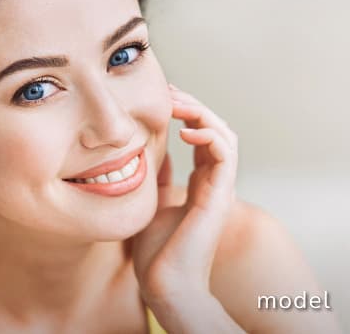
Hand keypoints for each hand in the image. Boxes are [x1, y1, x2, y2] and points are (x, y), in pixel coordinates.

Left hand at [132, 83, 238, 307]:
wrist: (164, 283)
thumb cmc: (155, 251)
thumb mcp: (150, 203)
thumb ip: (157, 178)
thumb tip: (148, 153)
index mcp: (199, 183)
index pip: (200, 136)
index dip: (184, 113)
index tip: (160, 97)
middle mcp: (213, 182)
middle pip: (214, 129)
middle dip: (192, 105)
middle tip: (167, 90)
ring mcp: (219, 188)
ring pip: (224, 135)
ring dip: (202, 113)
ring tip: (175, 104)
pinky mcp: (219, 196)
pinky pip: (225, 154)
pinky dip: (210, 135)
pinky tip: (186, 130)